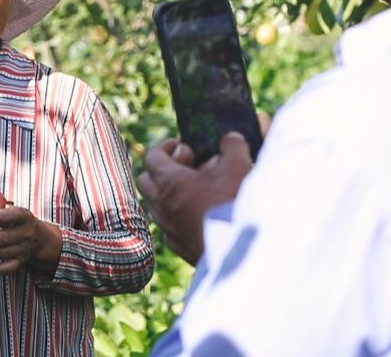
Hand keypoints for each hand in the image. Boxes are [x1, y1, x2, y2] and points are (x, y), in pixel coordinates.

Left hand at [0, 206, 62, 276]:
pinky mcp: (21, 262)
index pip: (16, 215)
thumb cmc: (16, 220)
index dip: (3, 216)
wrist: (38, 238)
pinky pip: (8, 268)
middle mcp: (27, 233)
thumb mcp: (13, 211)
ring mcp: (25, 249)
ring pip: (4, 253)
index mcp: (25, 217)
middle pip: (6, 237)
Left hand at [137, 132, 252, 265]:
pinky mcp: (179, 247)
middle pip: (146, 180)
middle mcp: (161, 206)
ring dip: (172, 194)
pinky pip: (170, 226)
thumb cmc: (235, 204)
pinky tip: (202, 214)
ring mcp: (168, 229)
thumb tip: (229, 139)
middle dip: (164, 169)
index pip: (153, 157)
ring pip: (158, 205)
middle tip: (191, 168)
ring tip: (201, 191)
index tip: (187, 147)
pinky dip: (179, 215)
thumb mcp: (238, 166)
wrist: (243, 252)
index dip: (168, 147)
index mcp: (169, 183)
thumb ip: (232, 146)